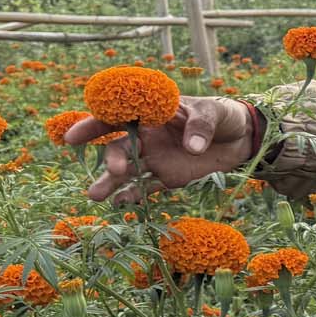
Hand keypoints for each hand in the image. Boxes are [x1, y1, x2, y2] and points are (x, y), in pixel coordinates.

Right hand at [64, 97, 259, 202]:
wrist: (241, 137)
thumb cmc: (222, 115)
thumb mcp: (214, 112)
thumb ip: (201, 126)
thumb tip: (193, 146)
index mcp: (151, 115)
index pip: (117, 118)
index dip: (93, 126)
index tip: (73, 137)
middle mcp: (147, 138)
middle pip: (119, 148)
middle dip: (112, 160)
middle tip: (115, 171)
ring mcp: (156, 159)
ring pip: (128, 171)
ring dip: (112, 182)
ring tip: (97, 196)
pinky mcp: (168, 178)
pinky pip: (147, 188)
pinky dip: (134, 196)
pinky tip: (122, 204)